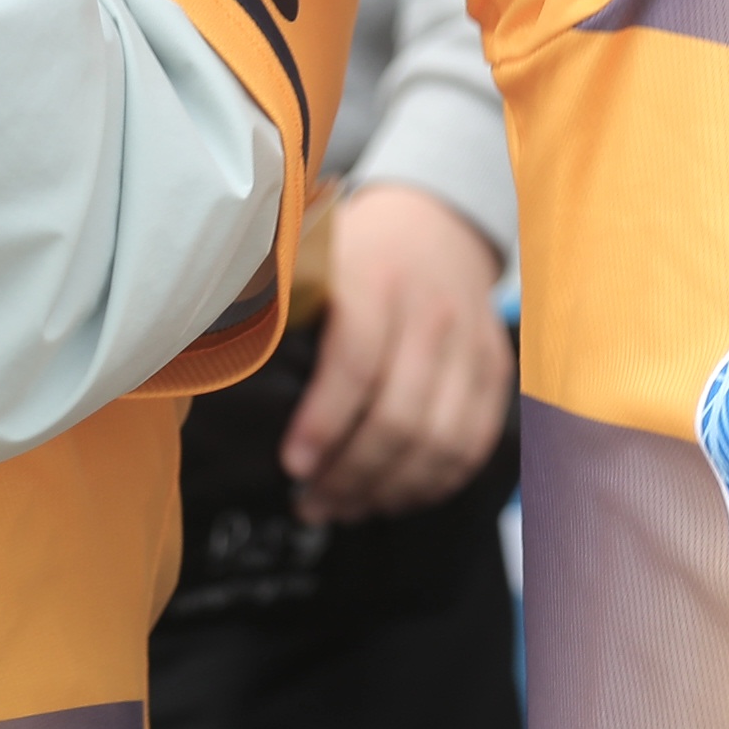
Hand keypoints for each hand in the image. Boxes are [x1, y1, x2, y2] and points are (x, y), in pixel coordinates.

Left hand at [280, 181, 513, 523]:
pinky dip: (434, 483)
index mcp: (377, 279)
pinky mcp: (494, 368)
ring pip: (441, 442)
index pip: (357, 362)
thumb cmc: (357, 254)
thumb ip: (282, 315)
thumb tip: (234, 389)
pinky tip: (393, 494)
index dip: (324, 422)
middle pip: (401, 417)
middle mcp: (433, 311)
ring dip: (389, 490)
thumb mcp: (314, 261)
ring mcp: (471, 343)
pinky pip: (474, 443)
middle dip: (351, 475)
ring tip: (345, 505)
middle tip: (310, 501)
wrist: (435, 223)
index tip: (292, 464)